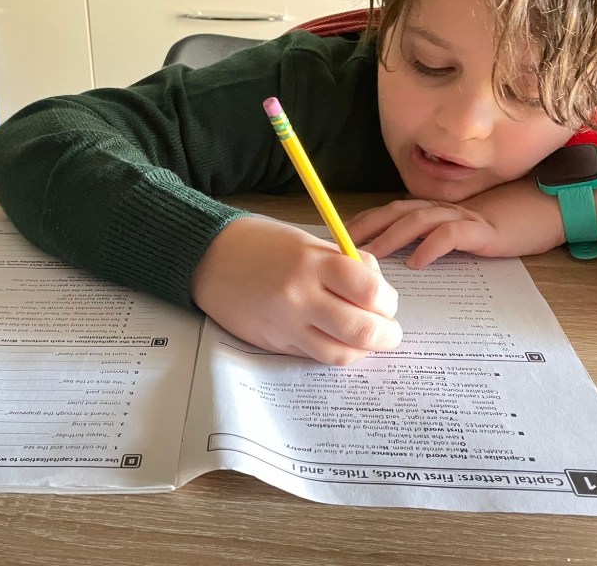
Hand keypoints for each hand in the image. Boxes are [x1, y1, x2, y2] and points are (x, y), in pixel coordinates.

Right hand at [191, 217, 400, 365]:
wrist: (209, 258)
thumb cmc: (262, 244)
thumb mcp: (307, 241)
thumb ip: (345, 264)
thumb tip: (378, 291)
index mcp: (312, 263)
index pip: (370, 291)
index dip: (387, 301)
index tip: (386, 301)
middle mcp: (300, 297)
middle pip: (361, 331)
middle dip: (386, 335)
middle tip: (388, 330)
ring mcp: (286, 325)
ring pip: (340, 354)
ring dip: (362, 350)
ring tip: (363, 337)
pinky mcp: (274, 343)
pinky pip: (315, 355)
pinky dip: (333, 350)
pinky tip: (334, 337)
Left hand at [348, 177, 566, 267]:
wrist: (550, 209)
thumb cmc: (507, 222)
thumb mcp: (465, 230)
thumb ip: (437, 235)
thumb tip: (404, 254)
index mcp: (437, 208)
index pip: (392, 210)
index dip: (364, 221)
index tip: (338, 237)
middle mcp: (444, 208)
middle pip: (396, 211)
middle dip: (366, 227)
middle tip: (340, 246)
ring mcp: (463, 216)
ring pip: (417, 221)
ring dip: (390, 237)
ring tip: (370, 256)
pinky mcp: (482, 229)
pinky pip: (451, 235)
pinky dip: (430, 247)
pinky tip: (416, 263)